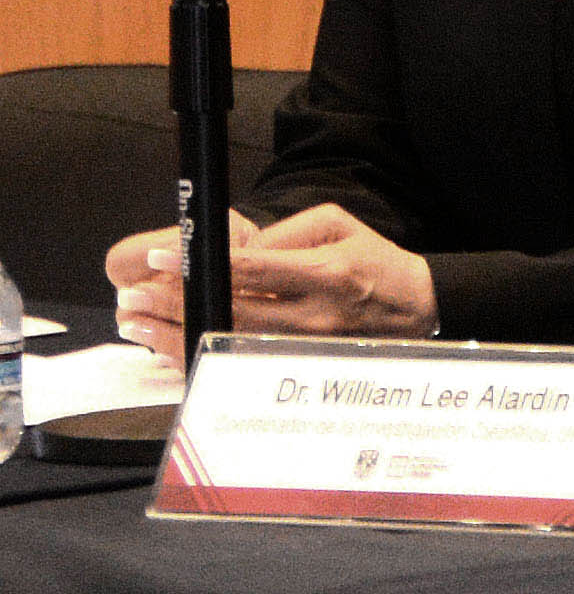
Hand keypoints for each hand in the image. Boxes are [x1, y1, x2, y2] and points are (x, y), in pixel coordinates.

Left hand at [108, 205, 435, 358]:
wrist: (417, 306)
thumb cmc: (376, 261)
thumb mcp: (339, 225)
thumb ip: (285, 234)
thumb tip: (234, 253)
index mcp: (327, 272)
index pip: (252, 268)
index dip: (202, 265)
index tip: (162, 259)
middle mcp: (316, 315)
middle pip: (231, 311)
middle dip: (175, 303)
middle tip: (135, 294)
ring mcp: (307, 349)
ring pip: (228, 343)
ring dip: (175, 335)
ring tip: (137, 323)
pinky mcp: (302, 368)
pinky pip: (239, 365)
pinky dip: (199, 358)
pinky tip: (168, 351)